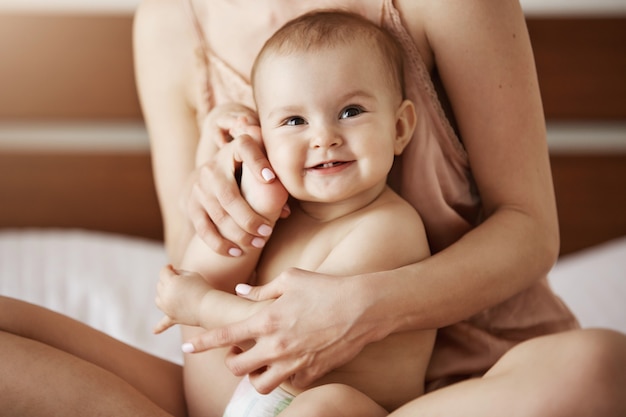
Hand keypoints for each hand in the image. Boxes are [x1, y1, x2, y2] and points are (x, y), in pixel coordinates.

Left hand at [154, 265, 210, 333]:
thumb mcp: (192, 274)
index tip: (172, 267)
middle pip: (160, 284)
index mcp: (170, 282)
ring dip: (163, 295)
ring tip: (175, 294)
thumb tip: (172, 275)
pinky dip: (159, 327)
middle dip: (167, 280)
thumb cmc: (202, 288)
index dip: (167, 268)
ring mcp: (167, 308)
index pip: (163, 272)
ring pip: (158, 299)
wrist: (209, 307)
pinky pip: (163, 323)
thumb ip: (179, 273)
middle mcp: (165, 295)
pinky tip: (154, 331)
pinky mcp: (172, 318)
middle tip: (181, 281)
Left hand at [182, 269, 385, 393]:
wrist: (363, 308)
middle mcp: (276, 346)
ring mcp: (294, 363)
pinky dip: (286, 378)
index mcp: (267, 320)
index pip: (224, 335)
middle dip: (232, 360)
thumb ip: (262, 290)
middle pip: (237, 367)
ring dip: (256, 375)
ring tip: (262, 362)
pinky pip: (290, 385)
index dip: (201, 342)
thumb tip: (241, 293)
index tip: (186, 346)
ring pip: (260, 384)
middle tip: (240, 349)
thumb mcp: (291, 279)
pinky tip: (291, 363)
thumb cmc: (326, 288)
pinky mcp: (312, 374)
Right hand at [184, 119, 288, 255]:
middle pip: (229, 195)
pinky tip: (237, 253)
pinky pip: (204, 229)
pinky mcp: (190, 206)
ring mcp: (199, 187)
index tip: (271, 179)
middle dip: (249, 218)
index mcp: (234, 151)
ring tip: (258, 243)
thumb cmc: (244, 174)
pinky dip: (220, 244)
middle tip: (267, 232)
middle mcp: (212, 167)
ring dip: (239, 234)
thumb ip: (274, 184)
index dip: (257, 162)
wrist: (206, 178)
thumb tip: (285, 211)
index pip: (244, 148)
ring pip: (218, 215)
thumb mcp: (257, 168)